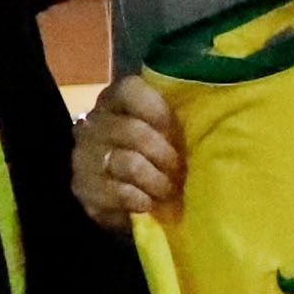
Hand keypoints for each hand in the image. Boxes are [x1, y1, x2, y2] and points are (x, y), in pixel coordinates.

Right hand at [72, 74, 184, 227]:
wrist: (130, 200)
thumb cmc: (156, 158)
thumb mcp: (167, 132)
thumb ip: (178, 117)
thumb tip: (210, 112)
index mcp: (114, 101)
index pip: (129, 90)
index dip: (155, 108)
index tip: (174, 128)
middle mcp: (92, 124)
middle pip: (132, 131)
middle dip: (164, 154)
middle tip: (180, 169)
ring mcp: (83, 157)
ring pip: (128, 163)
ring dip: (156, 181)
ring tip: (168, 190)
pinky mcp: (84, 189)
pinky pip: (119, 193)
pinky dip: (141, 200)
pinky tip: (148, 203)